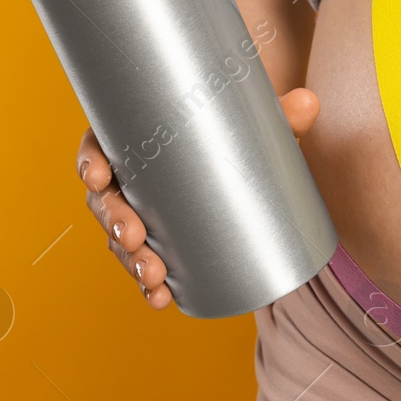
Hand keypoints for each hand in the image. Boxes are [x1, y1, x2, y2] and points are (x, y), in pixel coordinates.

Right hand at [77, 88, 320, 308]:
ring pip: (119, 236)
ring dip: (129, 260)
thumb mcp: (255, 117)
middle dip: (114, 222)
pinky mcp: (161, 233)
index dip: (91, 162)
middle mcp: (130, 172)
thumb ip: (280, 111)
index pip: (99, 146)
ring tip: (154, 277)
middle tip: (133, 237)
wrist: (246, 141)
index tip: (98, 177)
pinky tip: (160, 298)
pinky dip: (148, 281)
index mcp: (135, 135)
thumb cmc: (236, 122)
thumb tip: (309, 103)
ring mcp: (142, 206)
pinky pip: (144, 258)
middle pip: (106, 199)